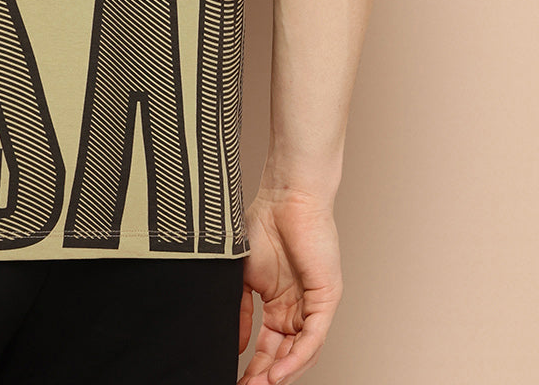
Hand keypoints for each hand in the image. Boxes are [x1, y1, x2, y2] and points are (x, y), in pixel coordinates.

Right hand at [236, 187, 343, 384]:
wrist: (284, 196)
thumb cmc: (263, 224)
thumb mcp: (243, 276)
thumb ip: (239, 311)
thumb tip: (236, 345)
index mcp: (279, 305)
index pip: (269, 347)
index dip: (254, 367)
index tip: (236, 381)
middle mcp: (299, 309)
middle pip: (285, 355)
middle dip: (266, 377)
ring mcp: (314, 305)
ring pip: (302, 352)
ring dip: (281, 373)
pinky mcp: (326, 298)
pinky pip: (313, 337)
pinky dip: (297, 357)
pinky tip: (279, 372)